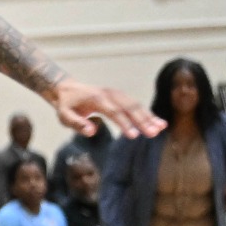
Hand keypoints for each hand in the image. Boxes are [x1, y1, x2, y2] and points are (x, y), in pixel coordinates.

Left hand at [47, 80, 164, 138]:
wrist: (67, 89)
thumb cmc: (66, 106)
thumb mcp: (64, 116)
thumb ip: (77, 124)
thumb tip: (92, 131)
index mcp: (96, 98)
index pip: (113, 112)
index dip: (124, 124)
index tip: (134, 136)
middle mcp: (110, 94)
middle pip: (129, 107)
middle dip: (142, 121)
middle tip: (153, 134)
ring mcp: (117, 93)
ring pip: (136, 105)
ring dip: (149, 117)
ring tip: (161, 128)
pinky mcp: (121, 96)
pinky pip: (136, 105)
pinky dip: (147, 113)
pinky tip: (159, 122)